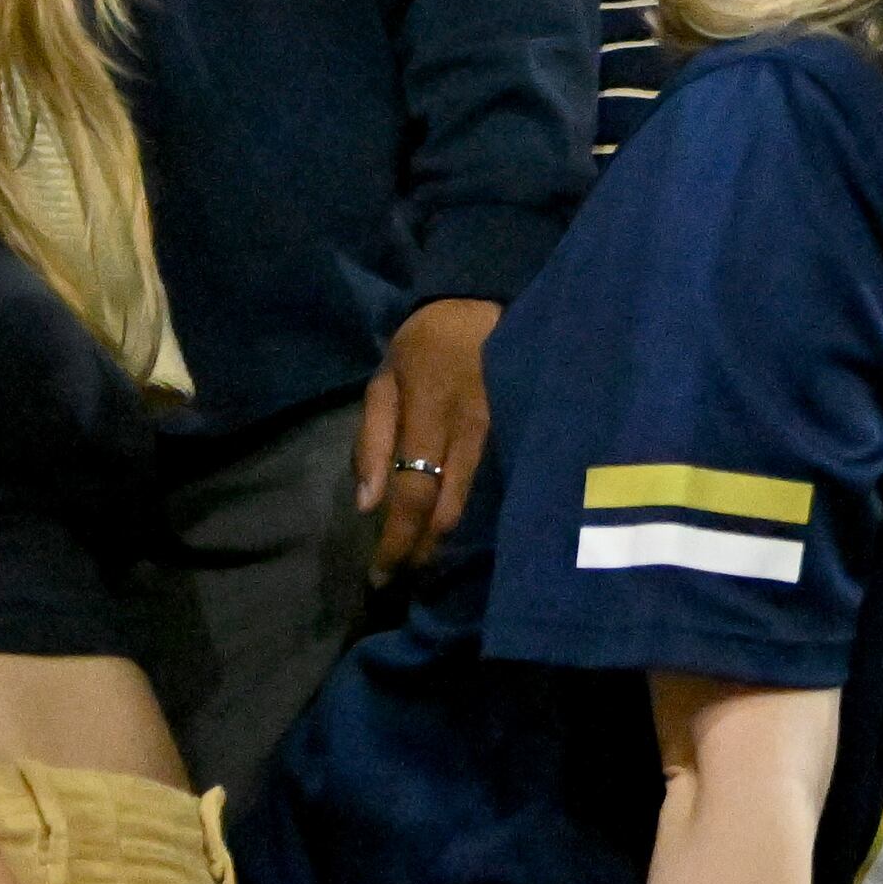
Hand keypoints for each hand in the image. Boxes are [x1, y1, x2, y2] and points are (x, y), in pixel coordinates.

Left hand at [355, 296, 498, 580]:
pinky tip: (450, 528)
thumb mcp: (383, 382)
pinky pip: (488, 488)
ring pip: (472, 505)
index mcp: (430, 417)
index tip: (379, 576)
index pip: (412, 495)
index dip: (396, 541)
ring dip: (443, 540)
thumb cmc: (424, 345)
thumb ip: (372, 441)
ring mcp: (498, 436)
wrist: (484, 306)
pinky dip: (466, 515)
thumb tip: (367, 505)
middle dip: (421, 551)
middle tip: (399, 577)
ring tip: (420, 559)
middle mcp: (469, 433)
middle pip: (447, 511)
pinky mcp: (515, 436)